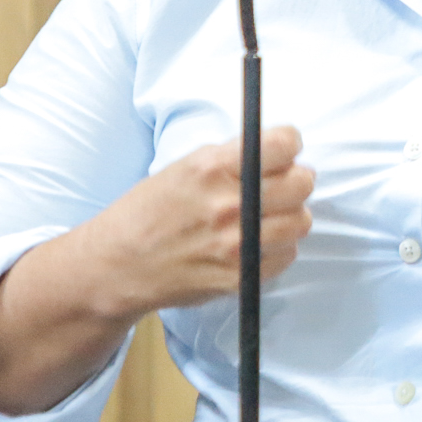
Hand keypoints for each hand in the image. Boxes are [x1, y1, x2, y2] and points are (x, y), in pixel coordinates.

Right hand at [73, 126, 314, 318]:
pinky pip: (286, 256)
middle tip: (280, 184)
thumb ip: (233, 157)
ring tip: (267, 216)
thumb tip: (282, 151)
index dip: (289, 145)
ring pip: (300, 221)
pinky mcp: (240, 277)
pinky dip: (277, 248)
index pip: (284, 144)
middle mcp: (229, 205)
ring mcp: (237, 245)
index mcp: (213, 169)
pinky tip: (254, 242)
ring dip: (290, 216)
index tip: (284, 151)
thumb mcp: (185, 167)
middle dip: (295, 179)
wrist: (120, 265)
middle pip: (301, 184)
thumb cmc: (151, 211)